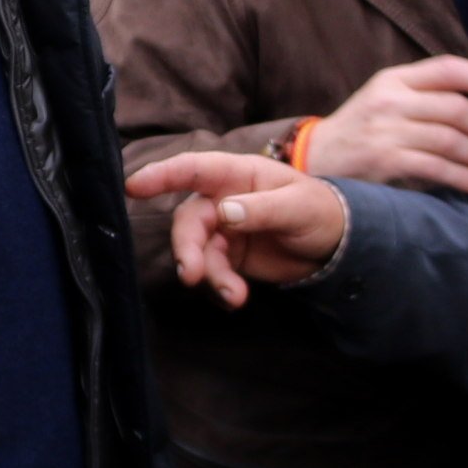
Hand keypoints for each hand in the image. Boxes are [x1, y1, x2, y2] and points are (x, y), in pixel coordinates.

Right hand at [128, 152, 349, 304]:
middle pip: (189, 219)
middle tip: (191, 274)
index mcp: (238, 174)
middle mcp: (223, 198)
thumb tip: (224, 212)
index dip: (162, 175)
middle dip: (187, 248)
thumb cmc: (319, 211)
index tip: (133, 187)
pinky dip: (221, 285)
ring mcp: (224, 228)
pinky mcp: (229, 256)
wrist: (334, 245)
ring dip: (209, 274)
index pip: (194, 169)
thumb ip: (261, 208)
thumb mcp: (298, 207)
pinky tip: (237, 298)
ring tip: (233, 296)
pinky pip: (212, 270)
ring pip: (198, 249)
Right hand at [305, 57, 467, 192]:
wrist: (311, 161)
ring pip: (449, 139)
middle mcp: (388, 99)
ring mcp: (383, 130)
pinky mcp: (381, 161)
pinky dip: (464, 177)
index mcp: (394, 79)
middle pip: (456, 108)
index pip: (448, 69)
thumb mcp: (401, 108)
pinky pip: (435, 167)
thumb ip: (448, 104)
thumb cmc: (364, 133)